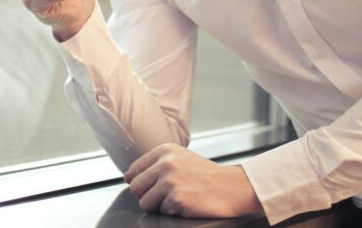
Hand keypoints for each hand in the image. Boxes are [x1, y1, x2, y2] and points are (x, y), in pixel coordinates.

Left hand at [124, 144, 262, 218]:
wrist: (231, 186)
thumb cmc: (205, 174)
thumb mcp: (180, 157)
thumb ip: (156, 163)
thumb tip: (130, 177)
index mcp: (164, 150)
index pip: (134, 170)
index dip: (137, 182)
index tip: (146, 187)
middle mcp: (165, 163)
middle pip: (136, 188)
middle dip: (146, 196)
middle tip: (163, 196)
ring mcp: (170, 181)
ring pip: (145, 203)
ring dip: (158, 206)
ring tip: (176, 199)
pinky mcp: (177, 200)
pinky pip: (162, 212)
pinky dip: (172, 211)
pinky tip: (186, 203)